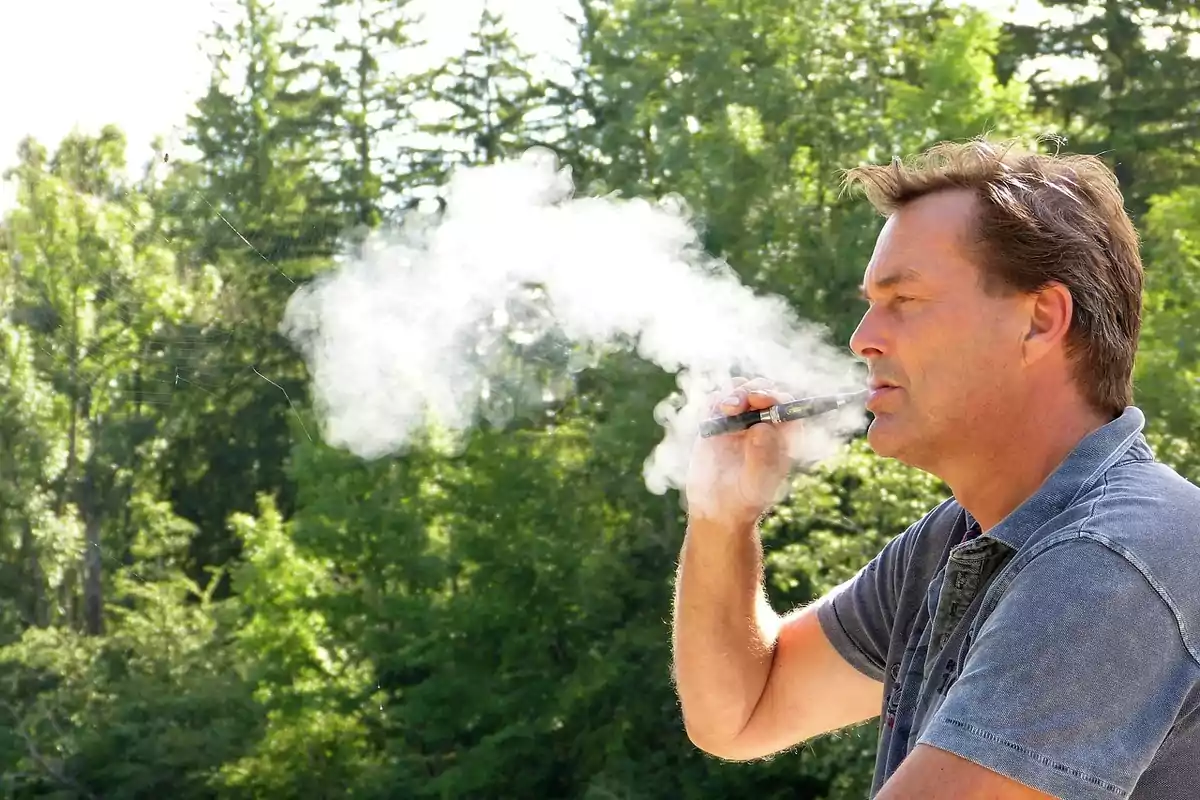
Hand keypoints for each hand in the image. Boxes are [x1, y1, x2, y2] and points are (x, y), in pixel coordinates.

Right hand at [685, 378, 799, 526]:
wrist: (718, 510)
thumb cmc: (745, 500)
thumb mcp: (756, 483)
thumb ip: (761, 456)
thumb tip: (761, 427)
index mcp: (783, 436)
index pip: (787, 406)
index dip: (776, 397)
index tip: (761, 399)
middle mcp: (764, 423)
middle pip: (763, 391)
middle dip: (752, 390)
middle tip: (738, 404)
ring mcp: (740, 420)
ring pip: (740, 389)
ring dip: (733, 393)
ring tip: (726, 409)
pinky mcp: (717, 422)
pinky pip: (716, 401)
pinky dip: (714, 402)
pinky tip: (711, 418)